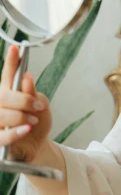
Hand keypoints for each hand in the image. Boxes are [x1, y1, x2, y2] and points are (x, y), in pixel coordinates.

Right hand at [0, 45, 52, 163]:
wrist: (38, 146)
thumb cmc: (37, 123)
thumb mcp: (41, 105)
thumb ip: (33, 93)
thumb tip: (26, 78)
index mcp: (8, 92)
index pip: (8, 75)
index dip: (11, 62)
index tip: (15, 48)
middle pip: (2, 95)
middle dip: (22, 100)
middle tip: (38, 106)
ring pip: (0, 114)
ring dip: (20, 116)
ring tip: (34, 121)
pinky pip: (1, 136)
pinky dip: (15, 132)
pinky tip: (27, 129)